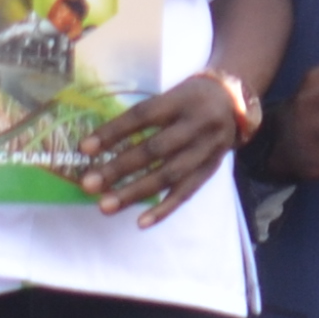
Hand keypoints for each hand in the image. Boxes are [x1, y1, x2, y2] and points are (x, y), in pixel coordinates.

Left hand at [82, 72, 248, 218]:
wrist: (234, 102)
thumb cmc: (189, 98)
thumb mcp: (170, 94)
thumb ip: (145, 116)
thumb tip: (101, 143)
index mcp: (180, 100)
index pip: (142, 116)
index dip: (113, 132)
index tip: (84, 149)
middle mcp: (196, 125)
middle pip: (154, 150)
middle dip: (118, 168)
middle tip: (88, 183)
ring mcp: (206, 151)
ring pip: (168, 176)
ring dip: (134, 193)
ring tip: (105, 206)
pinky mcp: (210, 170)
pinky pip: (186, 193)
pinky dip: (164, 209)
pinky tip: (141, 222)